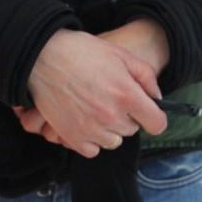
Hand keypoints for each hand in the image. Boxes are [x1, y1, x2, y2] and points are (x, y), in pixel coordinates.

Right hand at [20, 28, 167, 157]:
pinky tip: (86, 123)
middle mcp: (111, 116)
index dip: (154, 117)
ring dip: (109, 129)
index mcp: (127, 95)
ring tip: (97, 111)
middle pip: (132, 130)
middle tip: (112, 100)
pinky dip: (91, 140)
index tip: (148, 113)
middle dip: (127, 117)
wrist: (43, 57)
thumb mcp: (121, 55)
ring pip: (113, 141)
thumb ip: (145, 77)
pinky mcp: (72, 136)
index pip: (157, 124)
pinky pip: (92, 150)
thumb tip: (156, 98)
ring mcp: (91, 129)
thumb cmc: (82, 52)